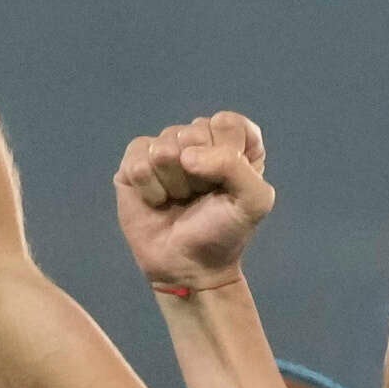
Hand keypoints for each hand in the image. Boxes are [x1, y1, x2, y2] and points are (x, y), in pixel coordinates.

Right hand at [115, 112, 274, 290]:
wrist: (188, 264)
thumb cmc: (225, 231)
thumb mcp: (254, 201)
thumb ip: (235, 167)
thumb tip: (186, 155)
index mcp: (235, 143)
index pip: (226, 122)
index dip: (227, 153)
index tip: (229, 182)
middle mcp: (199, 140)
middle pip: (193, 132)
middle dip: (200, 173)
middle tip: (201, 195)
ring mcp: (165, 149)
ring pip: (164, 147)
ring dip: (175, 182)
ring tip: (180, 198)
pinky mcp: (134, 164)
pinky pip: (137, 161)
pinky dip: (150, 187)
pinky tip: (157, 201)